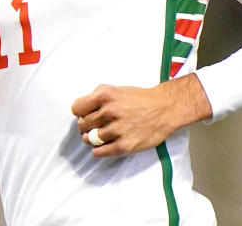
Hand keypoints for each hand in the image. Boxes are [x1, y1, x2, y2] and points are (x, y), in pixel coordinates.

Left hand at [70, 75, 212, 156]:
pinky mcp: (125, 145)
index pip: (77, 108)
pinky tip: (102, 147)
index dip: (80, 112)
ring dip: (91, 139)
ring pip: (90, 139)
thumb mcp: (115, 89)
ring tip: (98, 136)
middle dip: (85, 126)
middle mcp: (110, 112)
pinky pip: (100, 152)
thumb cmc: (139, 98)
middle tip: (93, 126)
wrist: (165, 108)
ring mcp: (117, 129)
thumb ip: (96, 97)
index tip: (84, 115)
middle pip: (82, 125)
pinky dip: (98, 151)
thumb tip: (80, 110)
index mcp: (105, 95)